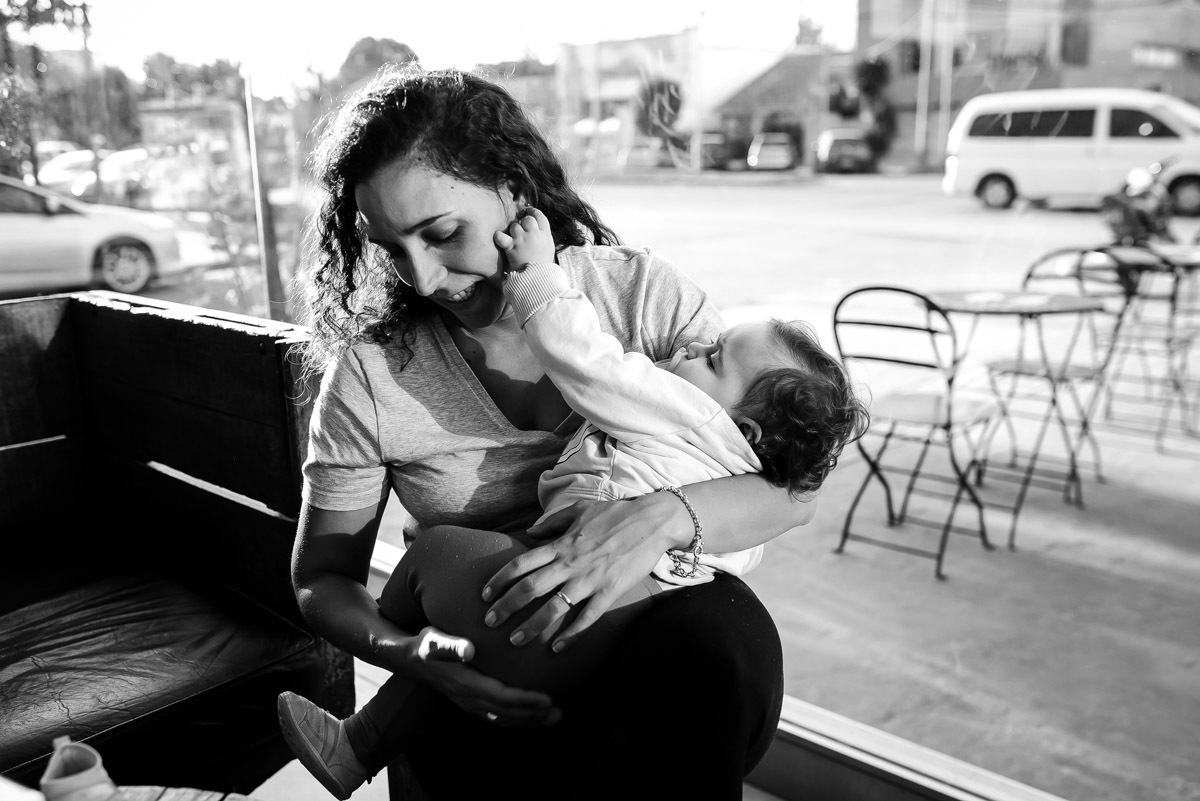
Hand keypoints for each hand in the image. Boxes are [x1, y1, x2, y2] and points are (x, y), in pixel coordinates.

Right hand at [408, 626, 561, 727]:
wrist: (411, 659)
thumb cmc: (427, 645)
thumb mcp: (435, 640)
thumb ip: (451, 645)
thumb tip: (468, 649)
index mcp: (466, 684)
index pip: (502, 696)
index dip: (525, 700)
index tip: (547, 699)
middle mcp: (469, 698)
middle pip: (507, 712)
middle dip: (534, 714)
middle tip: (559, 713)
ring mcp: (470, 703)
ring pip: (504, 718)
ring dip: (529, 720)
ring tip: (553, 719)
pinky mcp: (471, 702)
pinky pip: (497, 716)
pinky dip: (516, 720)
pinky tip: (532, 718)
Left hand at [480, 494, 678, 652]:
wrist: (651, 521)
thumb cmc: (614, 514)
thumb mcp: (579, 511)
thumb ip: (552, 522)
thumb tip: (529, 532)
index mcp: (561, 544)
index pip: (521, 564)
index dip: (499, 580)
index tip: (484, 594)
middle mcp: (570, 564)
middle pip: (530, 588)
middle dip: (506, 607)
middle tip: (489, 623)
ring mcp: (590, 580)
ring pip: (554, 608)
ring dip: (531, 626)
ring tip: (515, 641)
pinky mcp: (610, 592)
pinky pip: (587, 618)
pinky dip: (571, 634)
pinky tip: (557, 648)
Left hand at [493, 206, 555, 271]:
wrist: (538, 279)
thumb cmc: (543, 265)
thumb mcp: (548, 247)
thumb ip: (543, 235)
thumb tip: (534, 226)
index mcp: (545, 235)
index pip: (540, 216)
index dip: (533, 212)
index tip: (528, 212)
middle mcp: (534, 235)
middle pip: (527, 219)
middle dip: (523, 222)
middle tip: (521, 229)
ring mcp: (522, 240)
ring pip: (514, 226)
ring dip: (513, 231)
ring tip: (514, 239)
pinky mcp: (511, 247)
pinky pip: (501, 236)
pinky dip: (498, 236)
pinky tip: (500, 238)